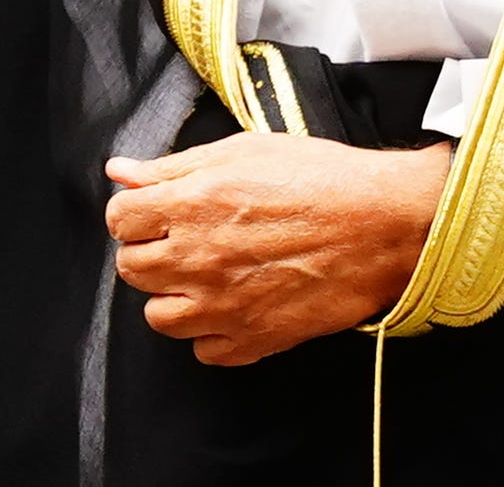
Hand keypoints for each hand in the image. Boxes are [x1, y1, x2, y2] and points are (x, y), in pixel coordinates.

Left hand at [104, 130, 453, 365]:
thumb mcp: (242, 152)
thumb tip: (120, 172)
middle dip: (148, 252)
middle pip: (131, 269)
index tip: (155, 211)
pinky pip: (205, 351)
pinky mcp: (254, 339)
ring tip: (205, 276)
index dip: (135, 212)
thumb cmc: (320, 178)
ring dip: (173, 297)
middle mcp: (198, 260)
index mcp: (191, 205)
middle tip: (182, 240)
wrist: (383, 224)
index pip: (119, 220)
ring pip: (160, 318)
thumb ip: (173, 167)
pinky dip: (212, 333)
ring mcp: (224, 307)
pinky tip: (234, 304)